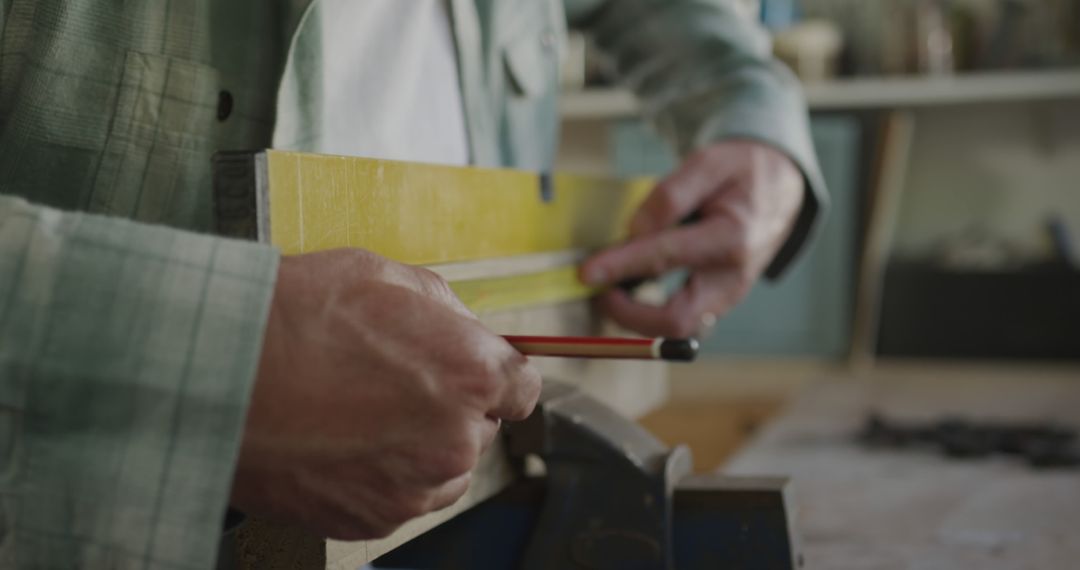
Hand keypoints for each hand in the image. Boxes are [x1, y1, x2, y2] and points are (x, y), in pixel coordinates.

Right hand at [230, 249, 541, 539]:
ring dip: (420, 444)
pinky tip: (341, 438)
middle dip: (450, 404)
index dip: (495, 374)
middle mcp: (453, 439)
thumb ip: (442, 304)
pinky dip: (382, 474)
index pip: (522, 386)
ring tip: (361, 410)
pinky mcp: (372, 518)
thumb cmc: (287, 321)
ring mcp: (413, 487)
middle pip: (481, 427)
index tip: (476, 372)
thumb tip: (461, 323)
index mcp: (469, 374)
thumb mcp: (380, 276)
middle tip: (393, 379)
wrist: (212, 377)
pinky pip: (401, 495)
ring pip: (443, 467)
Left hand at [580, 141, 803, 337]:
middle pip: (677, 319)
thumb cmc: (742, 172)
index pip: (667, 257)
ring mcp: (728, 294)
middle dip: (629, 314)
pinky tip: (629, 288)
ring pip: (678, 327)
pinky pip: (682, 319)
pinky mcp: (719, 302)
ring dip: (636, 317)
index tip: (587, 272)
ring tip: (609, 289)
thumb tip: (635, 230)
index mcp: (733, 236)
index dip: (621, 266)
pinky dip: (649, 313)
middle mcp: (734, 276)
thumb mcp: (709, 162)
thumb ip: (671, 196)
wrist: (781, 187)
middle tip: (598, 290)